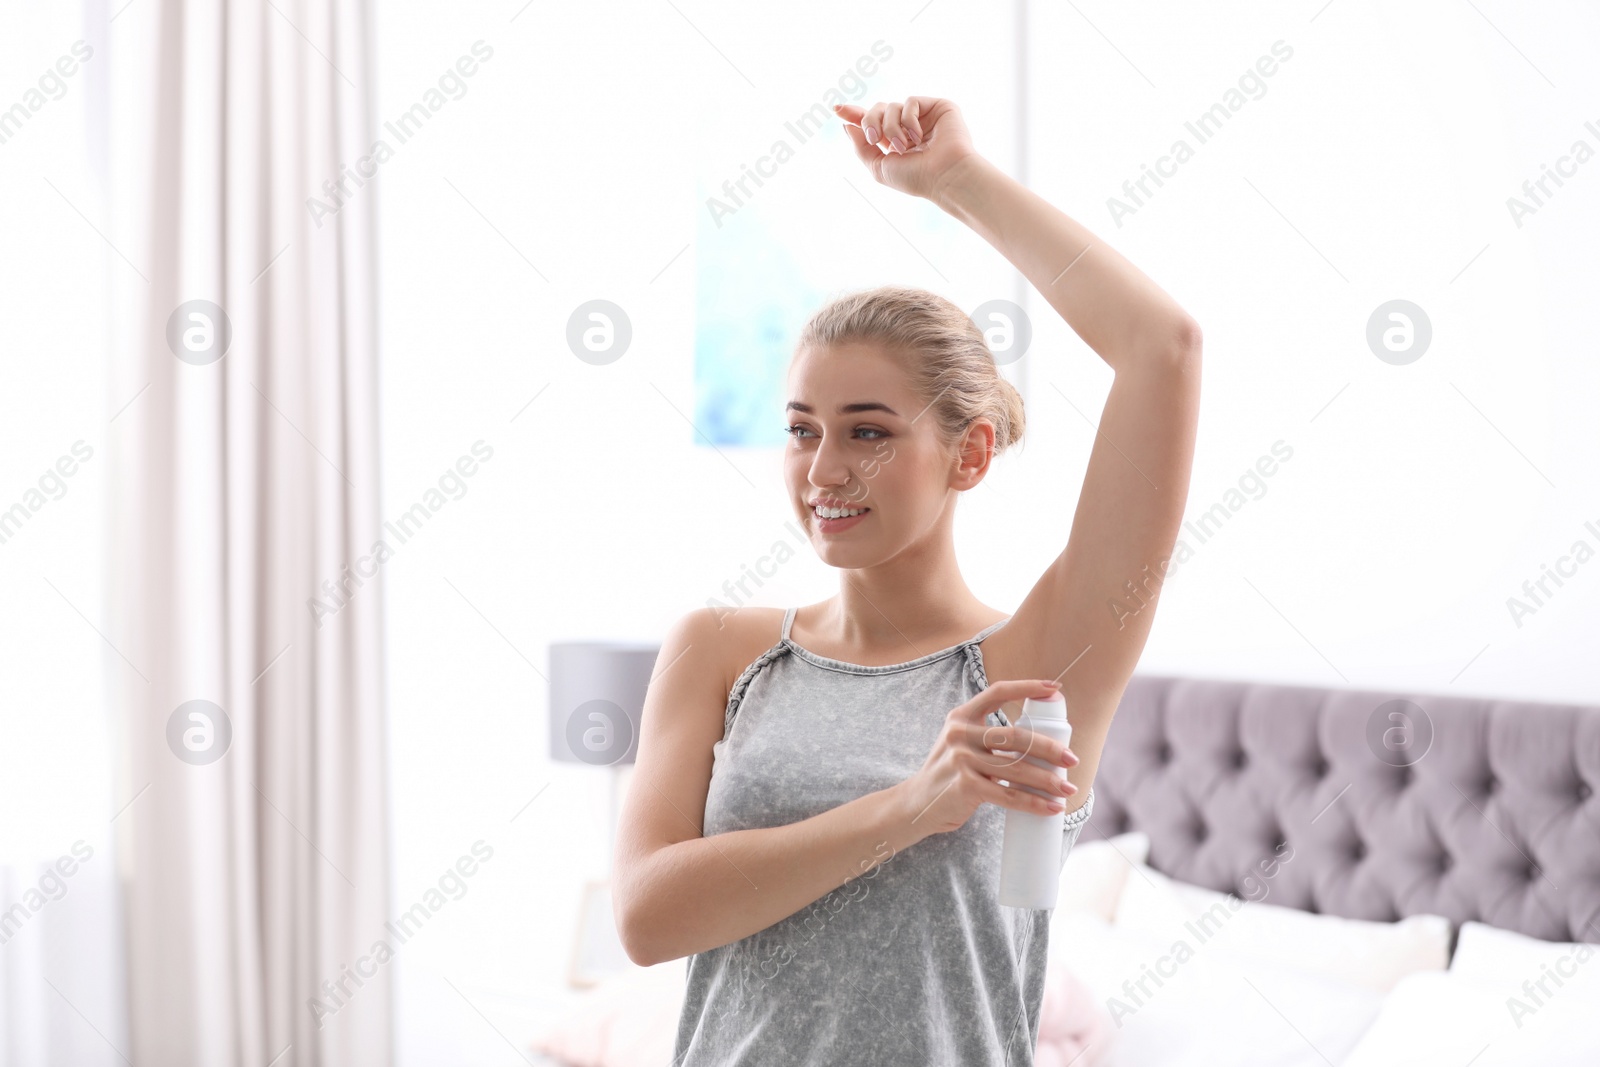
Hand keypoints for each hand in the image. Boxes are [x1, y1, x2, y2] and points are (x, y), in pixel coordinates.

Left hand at [831, 96, 977, 201]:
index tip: (836, 108)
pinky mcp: (937, 107)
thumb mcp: (879, 167)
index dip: (854, 114)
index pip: (872, 122)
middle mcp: (908, 128)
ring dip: (891, 127)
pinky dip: (908, 120)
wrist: (944, 175)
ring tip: (904, 146)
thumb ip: (861, 147)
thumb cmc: (915, 177)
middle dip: (870, 122)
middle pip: (877, 109)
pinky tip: (917, 136)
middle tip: (876, 139)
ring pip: (891, 106)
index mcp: (895, 142)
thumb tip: (848, 125)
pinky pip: (910, 102)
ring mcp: (923, 117)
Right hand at [892, 679, 1079, 840]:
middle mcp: (959, 733)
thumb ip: (990, 737)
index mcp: (962, 716)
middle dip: (1049, 748)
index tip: (1055, 688)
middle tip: (1072, 759)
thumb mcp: (961, 744)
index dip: (1028, 687)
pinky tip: (1050, 808)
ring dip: (1047, 781)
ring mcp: (960, 760)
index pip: (998, 691)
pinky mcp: (964, 786)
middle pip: (1015, 736)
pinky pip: (1007, 795)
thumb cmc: (950, 773)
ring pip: (1016, 768)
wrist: (917, 804)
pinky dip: (1033, 803)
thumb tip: (1042, 742)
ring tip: (1068, 788)